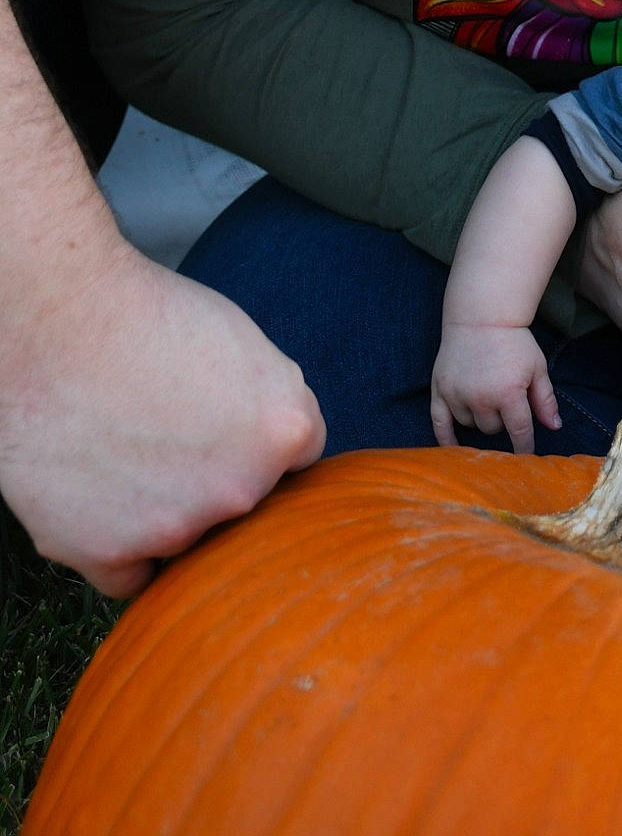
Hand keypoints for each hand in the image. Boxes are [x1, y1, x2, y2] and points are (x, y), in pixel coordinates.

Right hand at [0, 244, 323, 595]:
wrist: (54, 324)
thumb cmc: (143, 315)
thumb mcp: (241, 342)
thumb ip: (267, 405)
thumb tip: (277, 447)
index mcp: (284, 428)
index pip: (296, 459)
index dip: (256, 438)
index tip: (224, 419)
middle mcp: (242, 488)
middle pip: (241, 503)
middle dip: (214, 476)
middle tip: (166, 431)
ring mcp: (177, 527)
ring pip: (186, 539)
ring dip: (165, 512)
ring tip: (122, 449)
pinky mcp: (109, 554)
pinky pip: (130, 577)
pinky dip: (119, 551)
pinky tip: (101, 500)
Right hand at [431, 323, 559, 454]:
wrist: (481, 316)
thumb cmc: (514, 342)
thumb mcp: (537, 367)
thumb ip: (545, 399)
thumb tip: (555, 428)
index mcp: (508, 393)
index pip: (519, 432)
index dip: (524, 446)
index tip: (527, 457)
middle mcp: (481, 398)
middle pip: (492, 429)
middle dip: (501, 420)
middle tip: (504, 398)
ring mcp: (457, 394)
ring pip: (470, 425)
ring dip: (479, 418)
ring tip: (485, 395)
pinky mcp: (439, 389)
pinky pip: (439, 423)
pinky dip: (445, 438)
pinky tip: (453, 448)